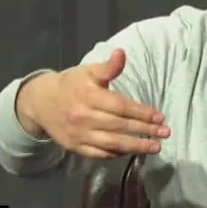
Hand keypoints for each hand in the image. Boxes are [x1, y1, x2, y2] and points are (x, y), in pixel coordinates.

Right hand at [18, 49, 169, 158]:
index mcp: (89, 95)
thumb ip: (108, 67)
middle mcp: (84, 117)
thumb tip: (122, 53)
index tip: (161, 117)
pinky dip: (117, 154)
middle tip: (165, 133)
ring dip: (136, 147)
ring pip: (112, 143)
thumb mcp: (89, 71)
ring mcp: (79, 134)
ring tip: (155, 147)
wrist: (41, 102)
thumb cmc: (72, 84)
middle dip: (145, 131)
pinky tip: (131, 151)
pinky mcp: (75, 147)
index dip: (142, 113)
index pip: (121, 107)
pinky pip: (99, 154)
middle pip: (120, 126)